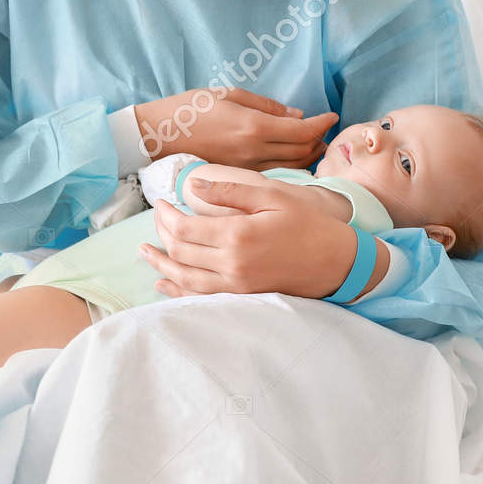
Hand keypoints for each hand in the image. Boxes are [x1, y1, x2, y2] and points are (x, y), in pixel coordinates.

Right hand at [133, 87, 337, 171]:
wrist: (157, 136)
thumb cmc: (190, 108)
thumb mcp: (230, 94)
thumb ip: (267, 107)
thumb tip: (296, 116)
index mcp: (253, 127)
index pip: (302, 131)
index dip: (323, 124)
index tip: (333, 116)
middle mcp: (254, 152)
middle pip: (302, 151)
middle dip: (319, 140)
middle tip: (326, 131)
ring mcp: (246, 169)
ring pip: (291, 166)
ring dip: (308, 156)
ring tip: (315, 146)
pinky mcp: (237, 177)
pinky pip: (273, 174)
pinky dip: (290, 166)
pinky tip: (293, 159)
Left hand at [139, 178, 388, 299]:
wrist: (336, 262)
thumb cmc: (308, 224)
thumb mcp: (272, 196)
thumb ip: (231, 192)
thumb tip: (193, 185)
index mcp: (237, 235)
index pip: (184, 229)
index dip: (166, 216)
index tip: (161, 203)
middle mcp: (232, 265)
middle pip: (180, 253)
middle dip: (161, 235)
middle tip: (156, 219)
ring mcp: (236, 286)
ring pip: (184, 279)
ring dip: (161, 265)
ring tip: (146, 252)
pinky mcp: (242, 297)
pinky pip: (200, 297)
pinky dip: (178, 291)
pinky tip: (164, 283)